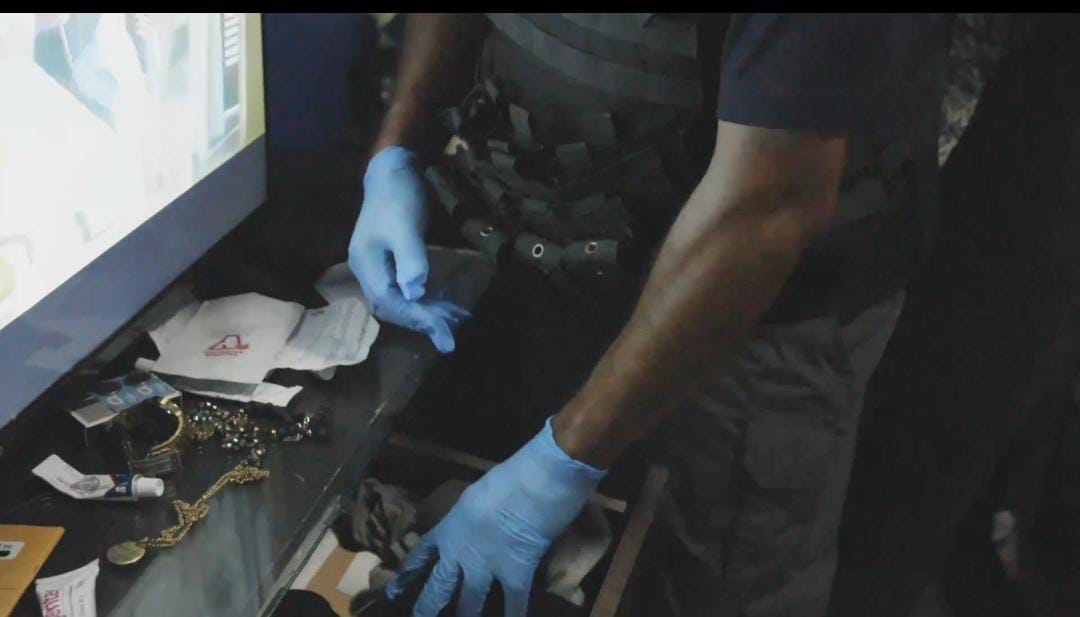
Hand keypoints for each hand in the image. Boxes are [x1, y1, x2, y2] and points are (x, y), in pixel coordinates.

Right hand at [348, 146, 468, 352]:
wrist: (393, 170)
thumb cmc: (398, 197)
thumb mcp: (405, 226)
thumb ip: (410, 259)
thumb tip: (415, 293)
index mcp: (365, 264)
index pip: (389, 302)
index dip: (414, 318)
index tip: (441, 330)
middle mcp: (369, 270)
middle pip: (393, 306)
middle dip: (421, 320)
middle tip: (450, 335)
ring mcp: (380, 266)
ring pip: (401, 300)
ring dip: (425, 313)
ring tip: (453, 324)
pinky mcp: (394, 261)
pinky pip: (407, 289)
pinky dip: (425, 300)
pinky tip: (444, 305)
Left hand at [387, 418, 606, 615]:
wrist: (535, 481)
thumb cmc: (507, 477)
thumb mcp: (476, 495)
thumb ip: (469, 516)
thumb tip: (473, 526)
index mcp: (449, 527)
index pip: (421, 555)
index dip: (407, 575)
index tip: (393, 592)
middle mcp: (460, 552)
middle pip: (438, 587)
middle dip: (427, 607)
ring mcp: (485, 566)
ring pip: (468, 603)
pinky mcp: (514, 574)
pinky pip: (513, 605)